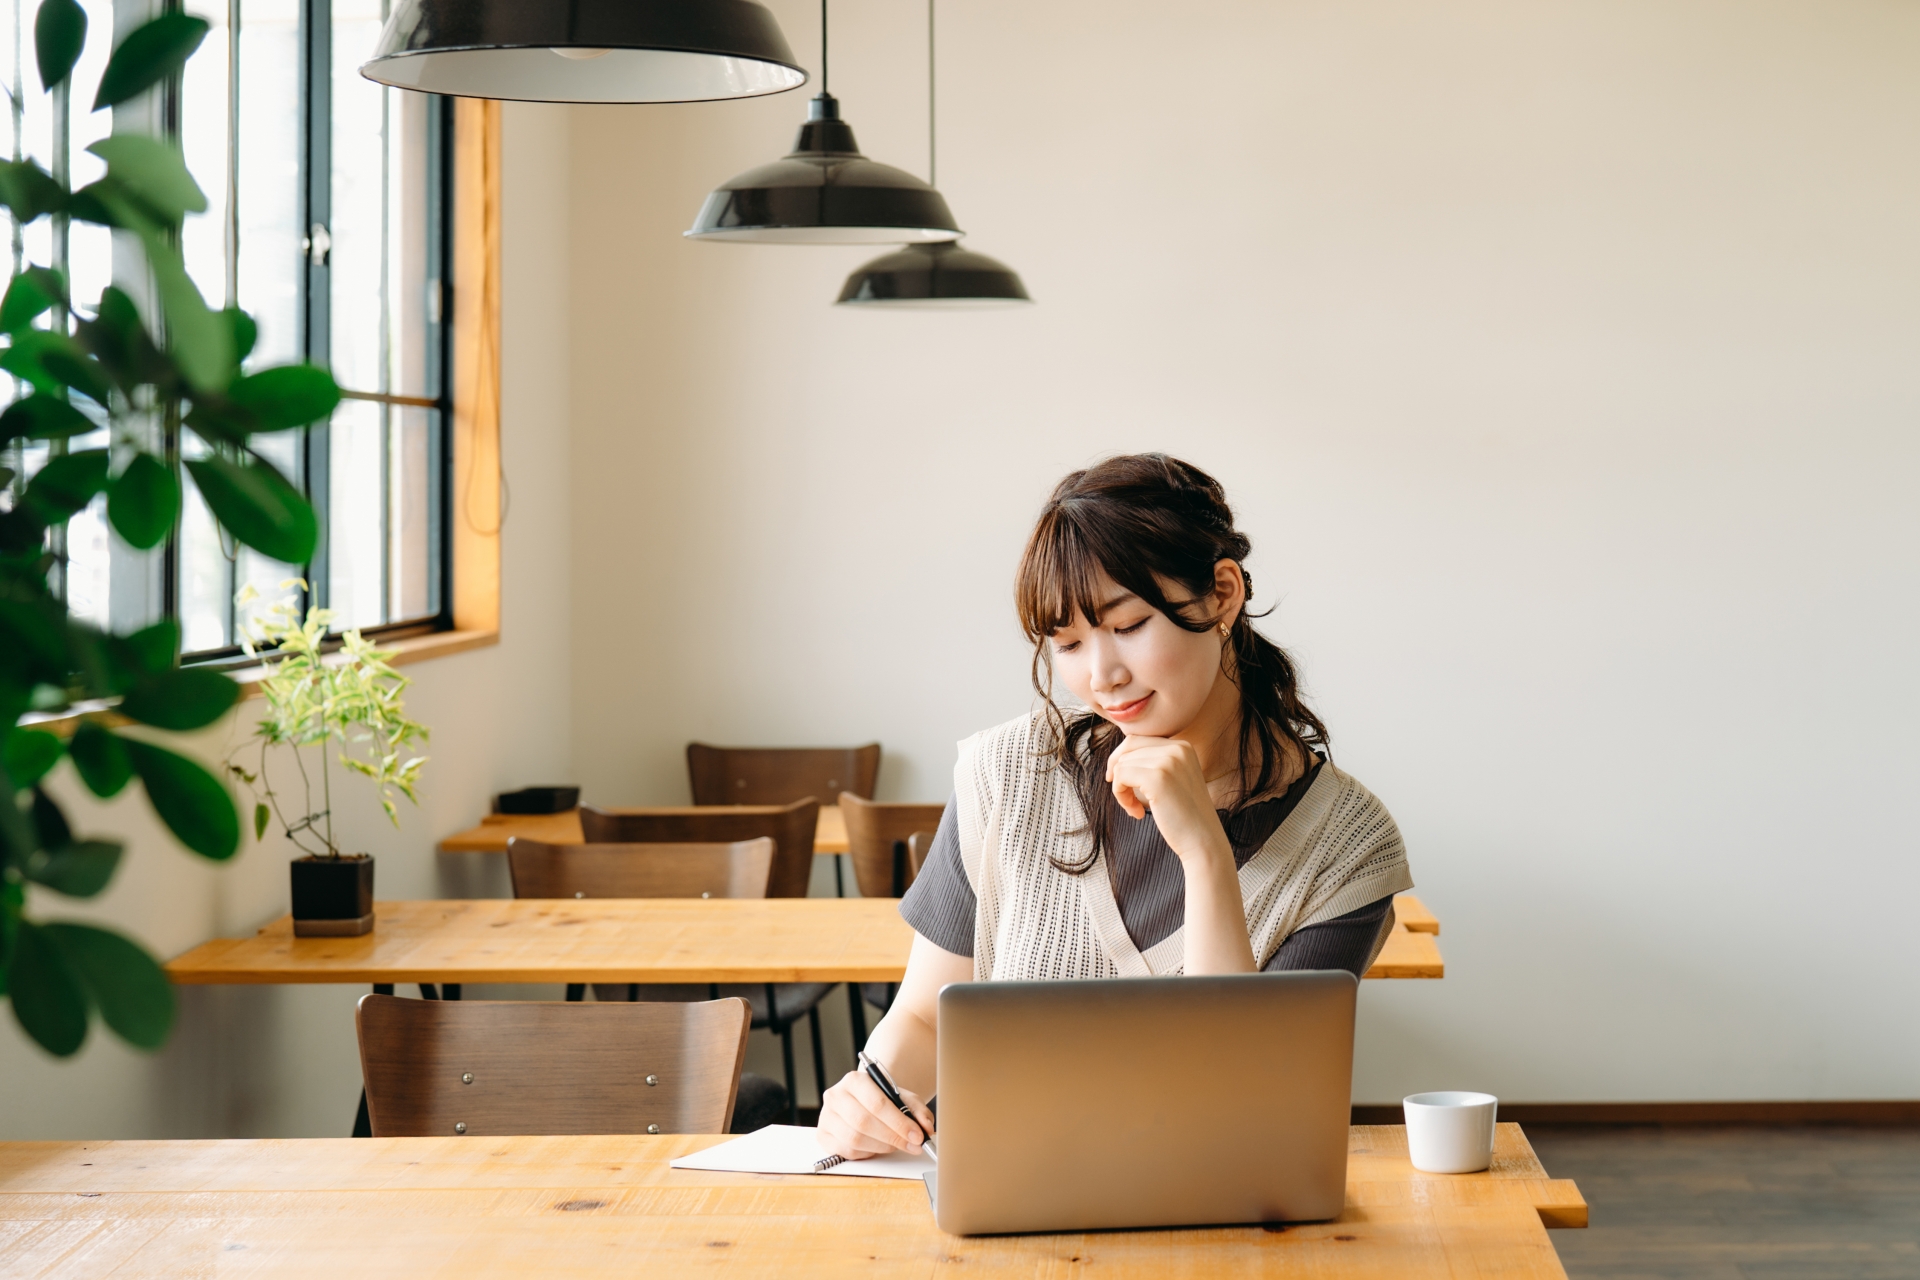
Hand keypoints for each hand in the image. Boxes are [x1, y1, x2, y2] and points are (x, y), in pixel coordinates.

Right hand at [816, 1069, 935, 1159]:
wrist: (864, 1101)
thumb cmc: (883, 1099)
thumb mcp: (904, 1098)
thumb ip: (918, 1111)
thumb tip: (926, 1128)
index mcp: (855, 1080)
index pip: (877, 1103)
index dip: (898, 1123)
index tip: (917, 1135)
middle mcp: (836, 1096)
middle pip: (863, 1122)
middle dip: (892, 1138)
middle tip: (912, 1145)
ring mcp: (827, 1116)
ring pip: (854, 1139)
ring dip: (881, 1147)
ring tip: (896, 1145)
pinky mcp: (823, 1135)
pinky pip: (846, 1151)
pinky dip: (866, 1153)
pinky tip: (877, 1146)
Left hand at [1106, 736, 1230, 867]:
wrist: (1203, 841)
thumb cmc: (1184, 815)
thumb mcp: (1173, 779)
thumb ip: (1153, 763)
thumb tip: (1117, 757)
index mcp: (1183, 746)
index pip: (1137, 740)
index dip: (1122, 760)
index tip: (1121, 782)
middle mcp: (1177, 748)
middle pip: (1128, 748)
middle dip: (1119, 773)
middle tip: (1126, 798)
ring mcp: (1168, 761)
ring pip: (1122, 764)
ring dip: (1121, 789)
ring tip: (1135, 809)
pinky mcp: (1158, 777)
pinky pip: (1121, 776)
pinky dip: (1120, 795)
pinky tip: (1136, 812)